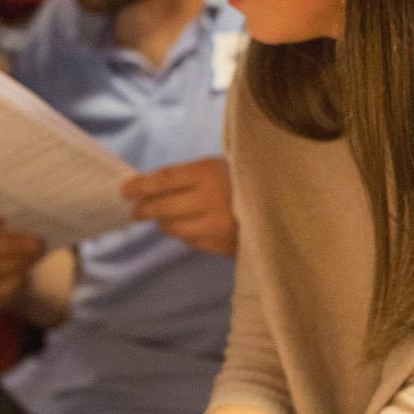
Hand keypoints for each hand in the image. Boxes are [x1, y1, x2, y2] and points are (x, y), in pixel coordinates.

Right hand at [0, 211, 44, 312]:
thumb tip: (30, 217)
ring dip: (9, 265)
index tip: (0, 221)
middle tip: (36, 242)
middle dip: (6, 246)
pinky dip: (4, 288)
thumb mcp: (6, 223)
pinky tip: (21, 278)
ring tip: (33, 258)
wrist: (13, 267)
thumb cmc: (7, 235)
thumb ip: (11, 218)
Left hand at [122, 158, 236, 255]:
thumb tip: (148, 191)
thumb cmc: (244, 183)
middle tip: (136, 211)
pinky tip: (187, 227)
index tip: (125, 191)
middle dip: (145, 209)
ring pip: (175, 229)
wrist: (288, 206)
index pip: (165, 180)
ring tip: (161, 218)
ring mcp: (219, 226)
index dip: (141, 186)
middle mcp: (213, 199)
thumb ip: (187, 177)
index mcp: (210, 172)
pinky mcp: (226, 246)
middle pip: (164, 207)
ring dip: (164, 223)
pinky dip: (185, 234)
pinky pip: (192, 242)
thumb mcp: (219, 167)